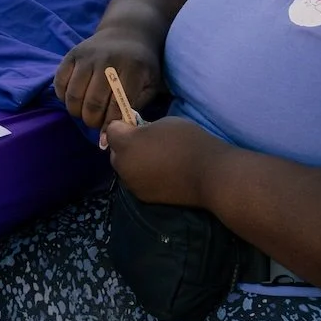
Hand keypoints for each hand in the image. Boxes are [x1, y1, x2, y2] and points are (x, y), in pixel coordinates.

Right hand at [55, 26, 162, 130]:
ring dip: (77, 112)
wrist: (127, 33)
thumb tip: (115, 132)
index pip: (117, 107)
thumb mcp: (150, 85)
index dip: (110, 126)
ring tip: (85, 113)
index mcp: (132, 69)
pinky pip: (60, 82)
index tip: (108, 136)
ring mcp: (87, 56)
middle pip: (93, 103)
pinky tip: (74, 100)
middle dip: (93, 121)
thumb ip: (136, 108)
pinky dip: (63, 97)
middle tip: (96, 123)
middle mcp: (107, 61)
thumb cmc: (141, 65)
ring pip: (74, 95)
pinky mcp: (72, 54)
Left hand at [104, 115, 227, 207]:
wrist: (209, 175)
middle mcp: (123, 165)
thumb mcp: (164, 122)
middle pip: (115, 151)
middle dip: (126, 145)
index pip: (112, 129)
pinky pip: (136, 182)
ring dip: (133, 162)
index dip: (124, 125)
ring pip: (125, 169)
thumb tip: (138, 133)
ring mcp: (132, 184)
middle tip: (147, 142)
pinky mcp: (143, 197)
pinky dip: (143, 177)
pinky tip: (161, 174)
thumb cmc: (188, 142)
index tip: (138, 124)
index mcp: (126, 144)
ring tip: (156, 159)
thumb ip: (144, 127)